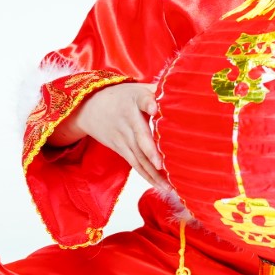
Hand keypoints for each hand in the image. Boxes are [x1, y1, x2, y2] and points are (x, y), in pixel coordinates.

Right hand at [49, 82, 166, 191]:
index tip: (155, 109)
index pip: (142, 99)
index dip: (149, 104)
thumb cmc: (123, 96)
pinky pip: (135, 164)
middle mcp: (128, 119)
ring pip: (138, 156)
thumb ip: (159, 90)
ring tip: (168, 186)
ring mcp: (123, 137)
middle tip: (161, 164)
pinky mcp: (120, 149)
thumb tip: (185, 90)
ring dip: (153, 172)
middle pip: (139, 136)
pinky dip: (147, 175)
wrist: (89, 107)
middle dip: (150, 152)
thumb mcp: (138, 88)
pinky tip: (160, 185)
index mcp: (135, 99)